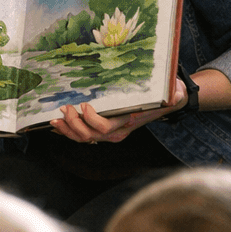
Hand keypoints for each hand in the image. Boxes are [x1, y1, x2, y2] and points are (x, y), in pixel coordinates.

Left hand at [51, 78, 188, 144]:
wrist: (168, 101)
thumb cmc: (166, 95)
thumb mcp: (172, 93)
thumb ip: (173, 95)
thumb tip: (175, 94)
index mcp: (128, 124)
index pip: (105, 129)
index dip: (91, 120)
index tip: (85, 105)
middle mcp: (117, 132)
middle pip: (89, 136)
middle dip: (73, 124)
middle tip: (65, 109)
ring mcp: (109, 133)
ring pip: (83, 138)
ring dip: (67, 130)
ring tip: (55, 118)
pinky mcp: (103, 130)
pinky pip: (82, 135)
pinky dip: (68, 131)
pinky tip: (57, 125)